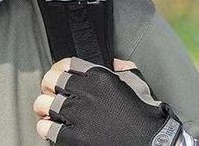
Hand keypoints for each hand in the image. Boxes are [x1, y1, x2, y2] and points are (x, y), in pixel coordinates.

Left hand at [33, 57, 183, 145]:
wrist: (156, 145)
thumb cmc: (147, 116)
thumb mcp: (137, 83)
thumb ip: (123, 69)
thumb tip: (115, 62)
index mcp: (98, 76)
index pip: (66, 64)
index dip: (57, 69)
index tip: (56, 76)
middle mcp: (86, 92)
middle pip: (50, 80)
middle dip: (47, 86)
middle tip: (48, 93)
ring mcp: (78, 115)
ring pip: (45, 103)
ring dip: (43, 108)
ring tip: (46, 112)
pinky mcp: (75, 137)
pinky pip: (47, 128)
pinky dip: (45, 128)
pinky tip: (49, 129)